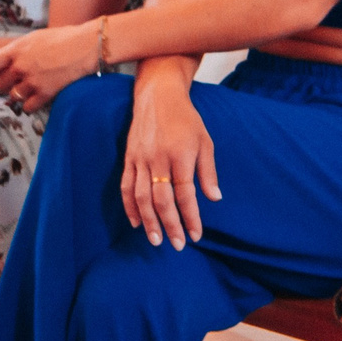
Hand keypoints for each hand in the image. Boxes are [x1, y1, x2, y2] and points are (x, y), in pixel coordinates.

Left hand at [0, 22, 102, 110]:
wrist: (87, 46)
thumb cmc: (64, 38)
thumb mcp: (36, 37)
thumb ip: (19, 49)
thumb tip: (8, 57)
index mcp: (16, 49)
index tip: (3, 68)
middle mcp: (21, 66)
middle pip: (0, 83)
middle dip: (8, 82)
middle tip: (21, 78)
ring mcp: (33, 81)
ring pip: (14, 96)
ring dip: (21, 93)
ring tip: (33, 86)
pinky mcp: (46, 93)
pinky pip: (28, 107)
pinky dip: (32, 104)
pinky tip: (39, 96)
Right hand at [122, 70, 219, 248]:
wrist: (158, 96)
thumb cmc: (186, 119)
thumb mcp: (205, 141)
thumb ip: (208, 171)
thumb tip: (214, 199)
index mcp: (180, 155)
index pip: (185, 194)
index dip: (191, 217)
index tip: (195, 235)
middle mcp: (158, 159)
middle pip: (161, 200)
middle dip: (170, 225)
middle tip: (176, 245)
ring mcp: (140, 159)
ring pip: (141, 197)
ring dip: (148, 221)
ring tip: (156, 240)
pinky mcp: (129, 158)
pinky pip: (126, 187)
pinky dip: (130, 207)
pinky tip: (136, 222)